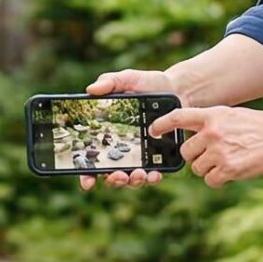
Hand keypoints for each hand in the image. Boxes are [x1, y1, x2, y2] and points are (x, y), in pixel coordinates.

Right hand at [77, 68, 184, 190]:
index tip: (87, 182)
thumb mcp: (128, 79)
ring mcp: (138, 156)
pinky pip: (151, 174)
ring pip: (130, 178)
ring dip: (132, 181)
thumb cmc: (148, 84)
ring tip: (139, 174)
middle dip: (112, 180)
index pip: (90, 160)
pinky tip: (154, 175)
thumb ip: (109, 82)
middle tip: (118, 175)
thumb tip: (90, 89)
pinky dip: (151, 178)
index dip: (85, 174)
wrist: (177, 89)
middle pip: (109, 174)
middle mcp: (120, 149)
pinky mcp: (156, 158)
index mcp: (106, 134)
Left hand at [152, 104, 262, 188]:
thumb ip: (211, 124)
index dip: (162, 124)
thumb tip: (194, 136)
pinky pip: (210, 180)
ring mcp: (219, 151)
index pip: (178, 117)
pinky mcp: (228, 169)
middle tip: (213, 155)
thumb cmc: (260, 126)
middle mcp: (212, 132)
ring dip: (209, 169)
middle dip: (195, 157)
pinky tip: (232, 171)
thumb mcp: (232, 115)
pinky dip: (219, 180)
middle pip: (186, 151)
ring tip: (228, 162)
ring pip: (197, 168)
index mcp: (212, 115)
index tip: (153, 131)